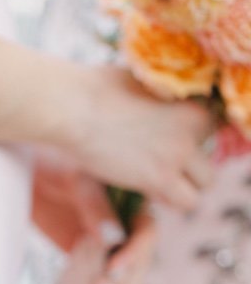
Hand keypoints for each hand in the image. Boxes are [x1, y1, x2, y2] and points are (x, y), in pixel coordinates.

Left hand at [33, 158, 157, 283]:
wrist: (27, 172)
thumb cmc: (55, 165)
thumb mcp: (76, 181)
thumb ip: (95, 208)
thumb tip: (113, 239)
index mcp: (132, 206)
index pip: (145, 236)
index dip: (133, 254)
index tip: (112, 269)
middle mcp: (126, 230)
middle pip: (138, 265)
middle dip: (123, 283)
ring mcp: (110, 249)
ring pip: (125, 280)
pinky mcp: (92, 262)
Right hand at [63, 65, 213, 210]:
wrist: (73, 108)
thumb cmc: (95, 89)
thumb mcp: (140, 82)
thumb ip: (160, 97)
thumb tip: (161, 102)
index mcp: (192, 103)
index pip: (211, 128)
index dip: (190, 136)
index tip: (168, 138)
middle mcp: (192, 128)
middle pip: (210, 156)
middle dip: (189, 162)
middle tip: (160, 160)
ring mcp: (178, 154)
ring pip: (205, 183)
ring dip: (185, 183)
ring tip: (157, 178)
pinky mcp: (160, 177)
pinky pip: (186, 201)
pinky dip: (170, 198)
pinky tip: (148, 188)